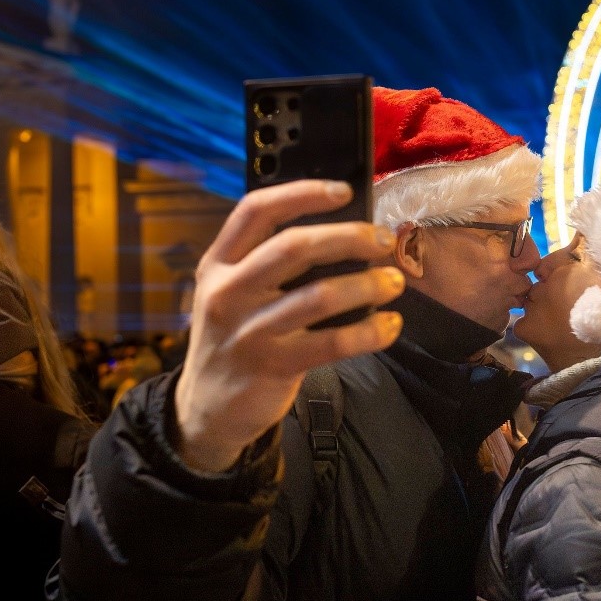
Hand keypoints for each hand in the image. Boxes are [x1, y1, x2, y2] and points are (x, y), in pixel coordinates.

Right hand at [174, 180, 405, 471]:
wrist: (206, 409)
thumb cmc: (235, 340)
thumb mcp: (233, 295)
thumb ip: (269, 266)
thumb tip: (344, 237)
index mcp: (218, 263)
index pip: (256, 211)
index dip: (302, 193)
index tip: (343, 191)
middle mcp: (227, 291)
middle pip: (294, 246)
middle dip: (349, 237)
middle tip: (384, 242)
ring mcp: (248, 330)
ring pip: (320, 294)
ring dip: (367, 285)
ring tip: (394, 283)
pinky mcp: (272, 365)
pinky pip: (333, 342)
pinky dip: (370, 331)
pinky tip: (390, 325)